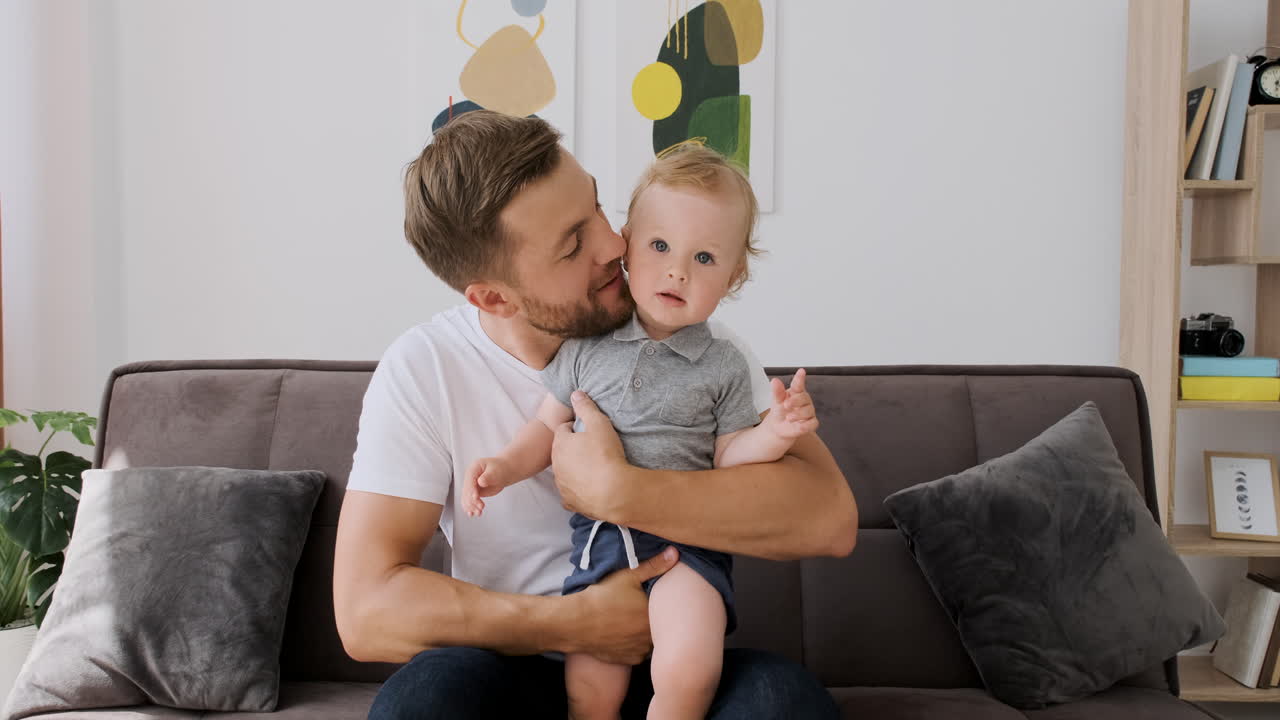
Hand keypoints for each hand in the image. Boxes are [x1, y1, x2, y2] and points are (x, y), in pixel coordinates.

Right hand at [462, 457, 513, 517]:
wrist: (504, 473)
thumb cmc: (500, 469)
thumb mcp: (495, 471)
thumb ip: (488, 476)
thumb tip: (481, 482)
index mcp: (473, 469)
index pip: (469, 481)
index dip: (472, 490)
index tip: (476, 497)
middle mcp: (470, 478)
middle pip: (467, 492)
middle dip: (472, 501)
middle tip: (481, 507)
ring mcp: (472, 486)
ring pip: (467, 498)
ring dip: (471, 506)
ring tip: (478, 512)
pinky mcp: (475, 493)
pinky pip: (470, 501)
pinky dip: (471, 508)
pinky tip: (473, 514)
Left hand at [551, 391, 629, 520]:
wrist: (614, 492)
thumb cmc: (606, 455)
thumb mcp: (599, 424)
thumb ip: (586, 407)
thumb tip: (575, 393)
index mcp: (560, 444)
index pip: (563, 429)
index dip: (576, 428)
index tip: (589, 431)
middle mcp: (556, 465)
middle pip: (563, 451)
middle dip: (574, 448)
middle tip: (594, 448)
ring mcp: (562, 484)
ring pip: (566, 472)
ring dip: (575, 468)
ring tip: (595, 467)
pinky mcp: (570, 501)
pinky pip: (571, 492)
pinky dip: (578, 489)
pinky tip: (591, 487)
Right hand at [571, 546, 678, 664]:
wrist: (576, 622)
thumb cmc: (603, 597)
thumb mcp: (629, 575)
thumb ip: (655, 565)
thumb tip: (675, 552)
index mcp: (655, 616)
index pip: (668, 612)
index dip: (661, 605)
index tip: (651, 600)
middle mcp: (652, 637)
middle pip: (660, 628)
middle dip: (654, 619)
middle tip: (639, 609)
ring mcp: (640, 650)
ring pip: (650, 641)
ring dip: (645, 634)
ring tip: (631, 622)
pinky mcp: (628, 660)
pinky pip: (638, 653)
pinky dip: (633, 645)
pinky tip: (623, 634)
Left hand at [766, 368, 818, 439]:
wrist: (778, 426)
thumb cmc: (780, 410)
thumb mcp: (776, 401)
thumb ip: (777, 391)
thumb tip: (775, 381)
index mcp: (796, 392)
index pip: (799, 384)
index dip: (800, 378)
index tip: (801, 371)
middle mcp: (804, 400)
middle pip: (804, 397)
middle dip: (795, 401)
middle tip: (786, 404)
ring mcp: (809, 411)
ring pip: (808, 411)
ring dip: (798, 414)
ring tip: (788, 417)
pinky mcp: (811, 423)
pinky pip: (812, 423)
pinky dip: (804, 425)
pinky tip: (797, 425)